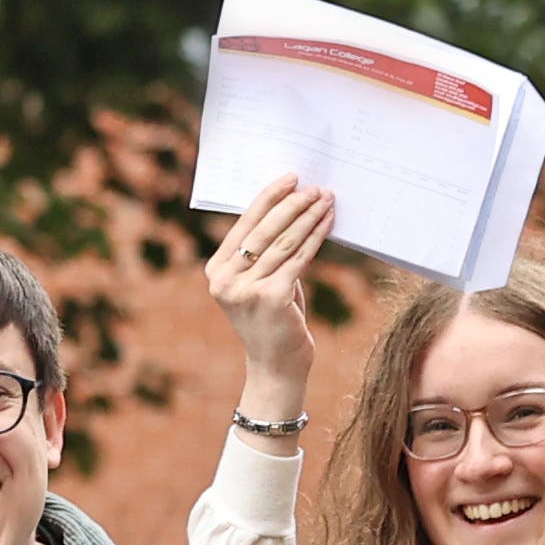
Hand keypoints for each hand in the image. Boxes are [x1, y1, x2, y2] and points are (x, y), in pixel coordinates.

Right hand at [207, 177, 331, 425]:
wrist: (275, 366)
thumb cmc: (272, 320)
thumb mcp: (260, 283)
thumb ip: (265, 253)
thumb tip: (291, 209)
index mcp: (216, 271)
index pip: (244, 224)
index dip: (268, 198)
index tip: (290, 178)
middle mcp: (225, 280)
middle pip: (264, 230)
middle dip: (293, 204)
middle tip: (315, 187)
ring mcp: (246, 290)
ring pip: (284, 242)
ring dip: (309, 216)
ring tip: (327, 199)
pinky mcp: (271, 297)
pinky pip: (299, 258)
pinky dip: (316, 236)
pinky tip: (329, 222)